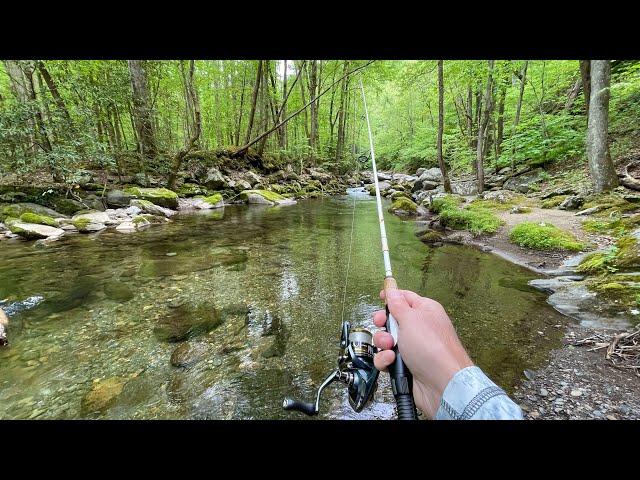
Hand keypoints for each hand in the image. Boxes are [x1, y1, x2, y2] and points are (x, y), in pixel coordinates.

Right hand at [373, 289, 472, 418]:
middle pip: (392, 319)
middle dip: (383, 324)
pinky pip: (387, 358)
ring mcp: (412, 347)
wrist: (441, 383)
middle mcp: (419, 328)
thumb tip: (392, 290)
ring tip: (390, 347)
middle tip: (382, 325)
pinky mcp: (406, 364)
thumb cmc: (433, 348)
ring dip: (383, 343)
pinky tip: (392, 361)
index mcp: (425, 311)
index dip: (392, 296)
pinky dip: (386, 359)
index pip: (405, 297)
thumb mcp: (411, 318)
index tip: (380, 296)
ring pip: (387, 340)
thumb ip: (397, 304)